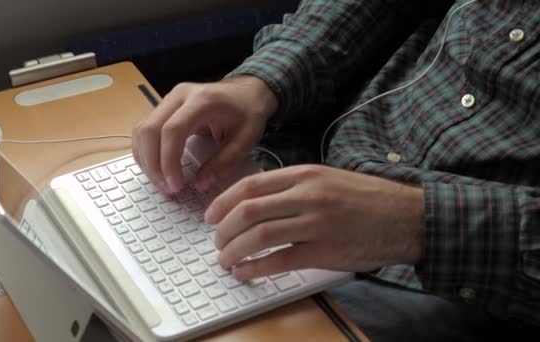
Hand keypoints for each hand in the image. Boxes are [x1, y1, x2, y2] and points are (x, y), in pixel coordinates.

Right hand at [132, 76, 277, 193]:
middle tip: (167, 189)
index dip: (168, 161)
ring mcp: (168, 99)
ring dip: (146, 160)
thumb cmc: (248, 113)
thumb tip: (200, 185)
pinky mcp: (163, 107)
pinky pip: (145, 130)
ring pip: (142, 130)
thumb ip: (224, 163)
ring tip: (162, 183)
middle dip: (153, 164)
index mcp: (202, 101)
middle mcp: (179, 95)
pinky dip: (146, 152)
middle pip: (149, 129)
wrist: (247, 91)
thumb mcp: (245, 140)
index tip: (175, 186)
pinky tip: (158, 169)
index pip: (172, 130)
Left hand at [205, 165, 423, 280]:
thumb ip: (293, 186)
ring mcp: (316, 224)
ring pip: (259, 236)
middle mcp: (307, 196)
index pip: (251, 185)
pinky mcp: (324, 251)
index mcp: (305, 174)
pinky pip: (279, 261)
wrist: (406, 216)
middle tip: (216, 241)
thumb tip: (254, 202)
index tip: (211, 215)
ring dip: (234, 250)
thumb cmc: (366, 198)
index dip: (224, 201)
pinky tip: (245, 272)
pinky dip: (255, 268)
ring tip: (225, 259)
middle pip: (248, 210)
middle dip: (223, 228)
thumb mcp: (328, 178)